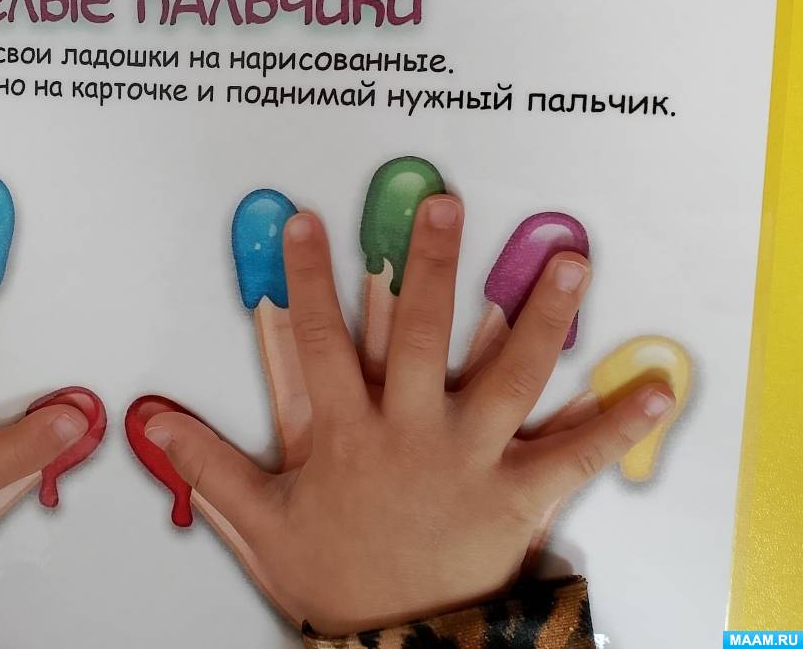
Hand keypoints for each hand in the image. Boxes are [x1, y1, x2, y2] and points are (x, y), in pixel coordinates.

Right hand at [143, 198, 673, 633]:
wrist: (399, 643)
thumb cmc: (336, 575)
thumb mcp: (261, 521)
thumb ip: (207, 464)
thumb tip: (151, 421)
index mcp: (346, 435)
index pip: (320, 342)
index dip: (308, 278)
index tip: (306, 221)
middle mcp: (410, 433)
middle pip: (421, 335)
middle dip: (431, 265)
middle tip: (445, 204)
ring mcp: (469, 458)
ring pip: (508, 376)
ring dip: (541, 318)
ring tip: (567, 262)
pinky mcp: (518, 493)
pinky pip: (573, 454)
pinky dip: (617, 423)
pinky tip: (657, 388)